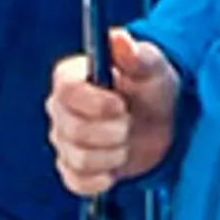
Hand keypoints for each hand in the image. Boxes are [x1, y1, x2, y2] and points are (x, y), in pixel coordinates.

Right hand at [47, 30, 180, 197]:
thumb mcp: (150, 66)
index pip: (66, 92)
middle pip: (72, 129)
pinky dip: (100, 179)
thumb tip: (119, 37)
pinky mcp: (73, 168)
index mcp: (70, 78)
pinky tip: (115, 168)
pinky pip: (77, 182)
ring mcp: (63, 141)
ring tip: (126, 142)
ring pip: (78, 159)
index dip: (95, 103)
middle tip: (130, 122)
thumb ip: (134, 54)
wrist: (160, 121)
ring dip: (113, 155)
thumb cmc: (150, 86)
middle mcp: (59, 109)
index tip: (121, 105)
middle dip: (112, 132)